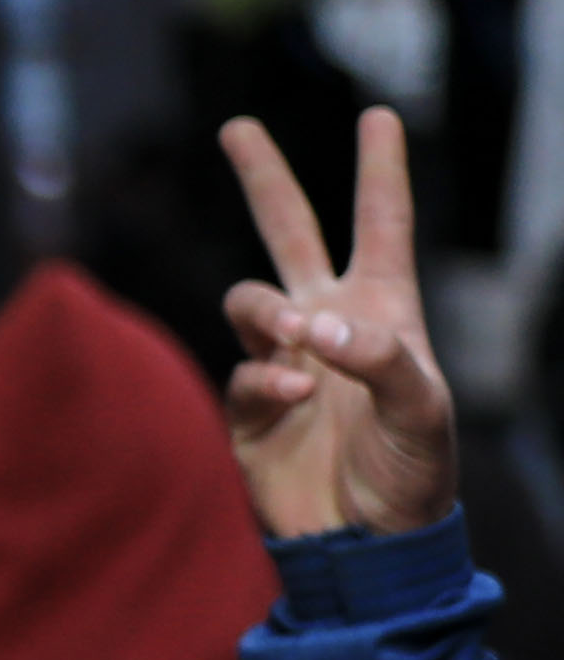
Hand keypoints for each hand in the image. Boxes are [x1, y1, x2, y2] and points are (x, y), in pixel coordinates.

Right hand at [220, 107, 458, 542]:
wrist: (366, 544)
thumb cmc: (414, 474)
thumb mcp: (424, 411)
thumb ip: (378, 357)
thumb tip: (313, 326)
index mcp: (384, 310)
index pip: (382, 223)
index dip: (380, 168)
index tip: (377, 115)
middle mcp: (328, 323)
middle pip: (289, 232)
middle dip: (264, 178)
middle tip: (236, 128)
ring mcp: (284, 362)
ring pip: (250, 301)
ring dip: (265, 310)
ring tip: (295, 340)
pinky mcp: (248, 408)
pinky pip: (241, 372)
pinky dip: (266, 380)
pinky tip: (296, 398)